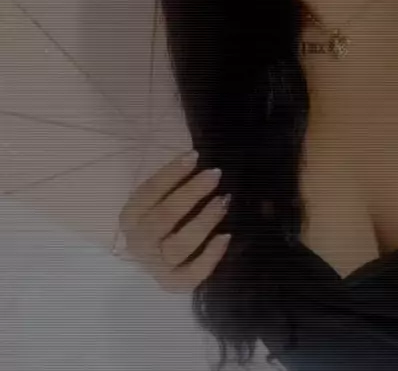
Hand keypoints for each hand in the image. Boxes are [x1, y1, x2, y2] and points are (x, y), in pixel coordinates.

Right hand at [118, 150, 231, 292]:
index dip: (171, 173)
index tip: (195, 156)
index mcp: (130, 216)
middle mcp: (138, 242)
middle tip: (215, 175)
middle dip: (191, 193)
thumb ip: (172, 183)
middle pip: (164, 217)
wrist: (155, 256)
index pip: (149, 192)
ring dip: (204, 221)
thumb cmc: (162, 216)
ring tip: (223, 201)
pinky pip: (192, 274)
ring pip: (179, 246)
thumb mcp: (159, 198)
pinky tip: (226, 236)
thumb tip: (196, 159)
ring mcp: (155, 266)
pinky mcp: (173, 284)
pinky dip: (210, 256)